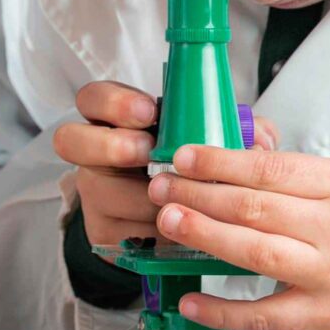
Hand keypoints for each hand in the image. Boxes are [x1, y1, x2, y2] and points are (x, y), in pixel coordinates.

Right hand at [53, 81, 275, 246]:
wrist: (172, 223)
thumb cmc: (189, 171)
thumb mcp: (209, 143)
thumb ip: (234, 131)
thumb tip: (259, 135)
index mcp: (117, 121)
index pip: (93, 98)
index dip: (114, 102)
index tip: (148, 111)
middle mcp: (95, 154)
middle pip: (70, 139)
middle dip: (111, 145)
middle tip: (146, 152)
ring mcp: (94, 193)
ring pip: (101, 191)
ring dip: (142, 196)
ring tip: (175, 199)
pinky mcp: (102, 231)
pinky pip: (121, 230)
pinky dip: (153, 230)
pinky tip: (177, 229)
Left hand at [148, 146, 329, 329]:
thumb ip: (295, 171)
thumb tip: (235, 150)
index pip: (274, 170)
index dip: (223, 162)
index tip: (183, 157)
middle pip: (258, 208)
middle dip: (202, 195)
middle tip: (161, 187)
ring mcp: (328, 274)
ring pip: (259, 254)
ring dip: (208, 237)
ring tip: (168, 222)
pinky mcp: (322, 315)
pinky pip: (268, 316)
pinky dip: (226, 312)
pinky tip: (190, 302)